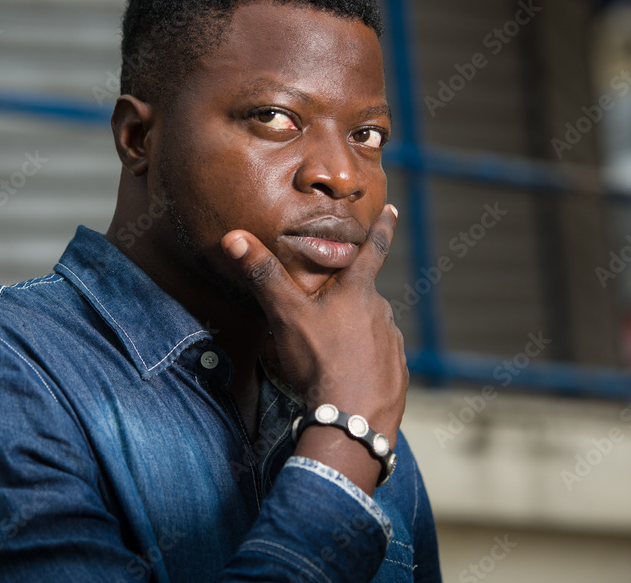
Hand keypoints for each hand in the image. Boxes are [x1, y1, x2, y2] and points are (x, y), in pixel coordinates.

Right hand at [222, 204, 407, 489]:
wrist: (353, 421)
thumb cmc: (321, 361)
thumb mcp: (285, 315)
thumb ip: (263, 276)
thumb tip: (234, 237)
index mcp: (358, 292)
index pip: (373, 248)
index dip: (382, 226)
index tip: (393, 209)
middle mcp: (382, 312)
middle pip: (362, 294)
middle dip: (345, 296)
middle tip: (321, 308)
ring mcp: (393, 344)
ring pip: (369, 326)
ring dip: (352, 331)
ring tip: (328, 350)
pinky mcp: (396, 373)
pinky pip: (378, 357)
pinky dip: (362, 360)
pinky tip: (345, 374)